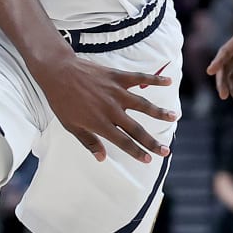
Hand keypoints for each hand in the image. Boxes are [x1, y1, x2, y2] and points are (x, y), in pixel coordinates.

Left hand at [39, 57, 175, 163]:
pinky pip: (140, 78)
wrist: (58, 72)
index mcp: (100, 124)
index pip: (123, 142)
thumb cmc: (62, 101)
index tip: (149, 160)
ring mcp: (116, 93)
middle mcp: (112, 110)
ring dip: (160, 112)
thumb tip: (101, 158)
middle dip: (153, 142)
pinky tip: (168, 81)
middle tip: (166, 151)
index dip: (137, 152)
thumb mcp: (71, 126)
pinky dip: (155, 80)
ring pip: (144, 105)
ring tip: (174, 117)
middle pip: (137, 129)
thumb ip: (88, 142)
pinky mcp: (117, 77)